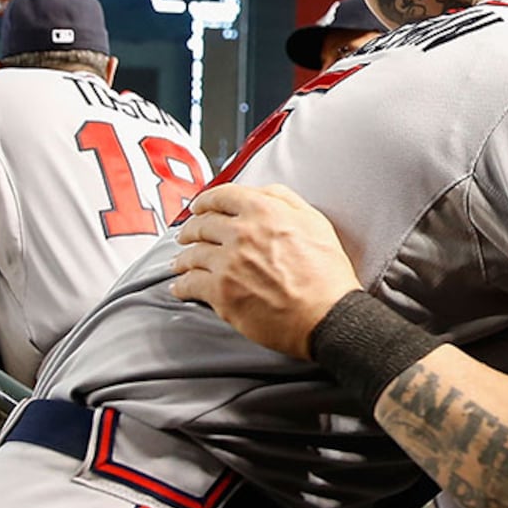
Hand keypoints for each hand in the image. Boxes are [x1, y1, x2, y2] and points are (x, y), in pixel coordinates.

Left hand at [170, 183, 358, 359]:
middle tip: (187, 234)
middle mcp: (240, 233)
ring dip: (183, 257)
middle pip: (201, 224)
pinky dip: (182, 285)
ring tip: (181, 263)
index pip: (221, 196)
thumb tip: (263, 192)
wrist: (326, 315)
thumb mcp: (316, 222)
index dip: (206, 200)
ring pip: (192, 255)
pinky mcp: (220, 293)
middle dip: (191, 229)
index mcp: (263, 211)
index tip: (200, 206)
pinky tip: (181, 287)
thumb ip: (286, 200)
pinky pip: (190, 284)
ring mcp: (227, 263)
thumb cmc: (327, 274)